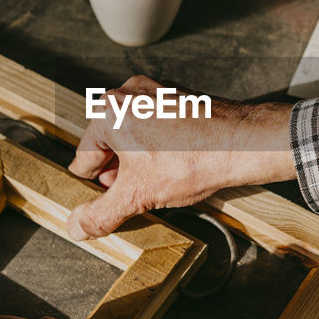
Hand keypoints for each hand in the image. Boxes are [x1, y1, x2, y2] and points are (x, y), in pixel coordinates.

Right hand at [67, 75, 295, 239]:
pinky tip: (172, 165)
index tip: (106, 199)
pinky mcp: (177, 96)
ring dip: (137, 160)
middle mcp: (128, 94)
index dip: (95, 186)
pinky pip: (154, 124)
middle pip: (106, 144)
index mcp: (109, 111)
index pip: (84, 158)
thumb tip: (75, 226)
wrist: (243, 144)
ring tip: (154, 182)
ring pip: (131, 134)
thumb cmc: (192, 160)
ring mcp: (154, 92)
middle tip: (132, 194)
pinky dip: (157, 146)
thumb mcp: (138, 195)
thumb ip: (101, 214)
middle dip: (117, 172)